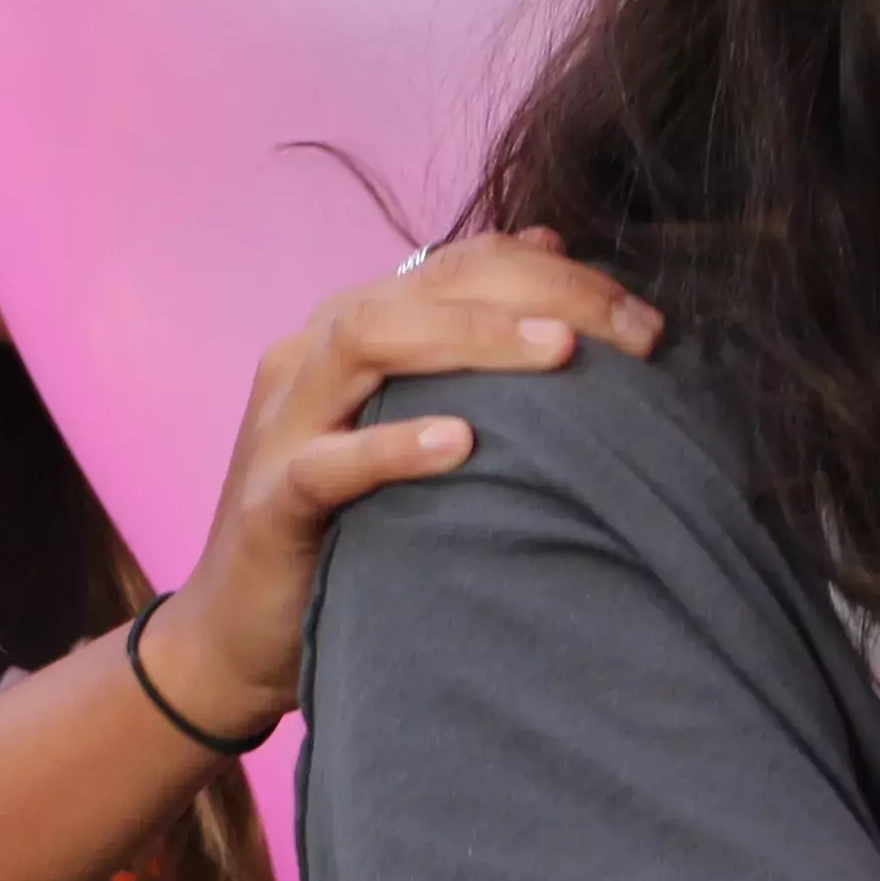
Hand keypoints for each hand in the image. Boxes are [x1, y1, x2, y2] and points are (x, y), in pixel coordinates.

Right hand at [145, 232, 662, 740]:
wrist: (237, 632)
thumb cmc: (347, 524)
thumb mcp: (409, 422)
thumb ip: (465, 346)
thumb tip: (546, 248)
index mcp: (353, 327)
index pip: (460, 264)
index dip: (556, 274)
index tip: (642, 320)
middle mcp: (312, 354)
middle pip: (425, 286)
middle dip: (538, 294)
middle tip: (630, 332)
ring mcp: (283, 423)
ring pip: (369, 341)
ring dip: (470, 339)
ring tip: (558, 354)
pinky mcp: (269, 502)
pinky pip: (327, 462)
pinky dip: (395, 446)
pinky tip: (461, 443)